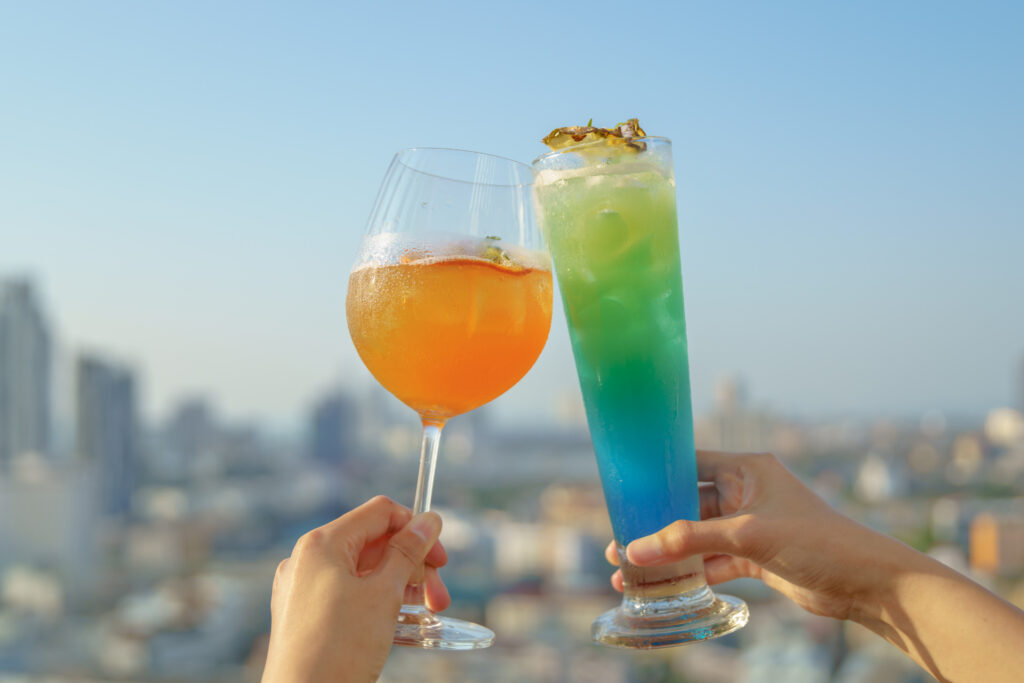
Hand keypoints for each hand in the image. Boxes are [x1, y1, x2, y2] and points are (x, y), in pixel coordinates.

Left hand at [263, 496, 450, 682]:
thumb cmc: (338, 649)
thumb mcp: (384, 593)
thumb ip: (409, 552)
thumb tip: (429, 520)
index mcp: (321, 544)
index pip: (380, 513)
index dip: (416, 530)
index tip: (441, 560)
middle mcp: (307, 560)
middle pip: (373, 543)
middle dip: (411, 566)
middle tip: (438, 596)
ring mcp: (302, 588)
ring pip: (362, 571)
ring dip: (398, 586)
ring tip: (424, 613)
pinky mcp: (304, 615)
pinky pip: (347, 594)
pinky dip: (375, 601)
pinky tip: (397, 623)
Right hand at [606, 450, 909, 621]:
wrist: (867, 583)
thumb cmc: (818, 541)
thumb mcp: (749, 535)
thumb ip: (691, 540)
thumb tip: (636, 550)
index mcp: (748, 469)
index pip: (691, 462)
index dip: (657, 474)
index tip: (623, 487)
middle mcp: (746, 492)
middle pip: (687, 504)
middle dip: (654, 522)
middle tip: (619, 539)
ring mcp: (750, 526)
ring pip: (696, 536)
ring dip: (667, 552)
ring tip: (629, 567)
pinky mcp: (755, 556)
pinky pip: (711, 560)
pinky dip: (689, 572)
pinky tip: (662, 584)